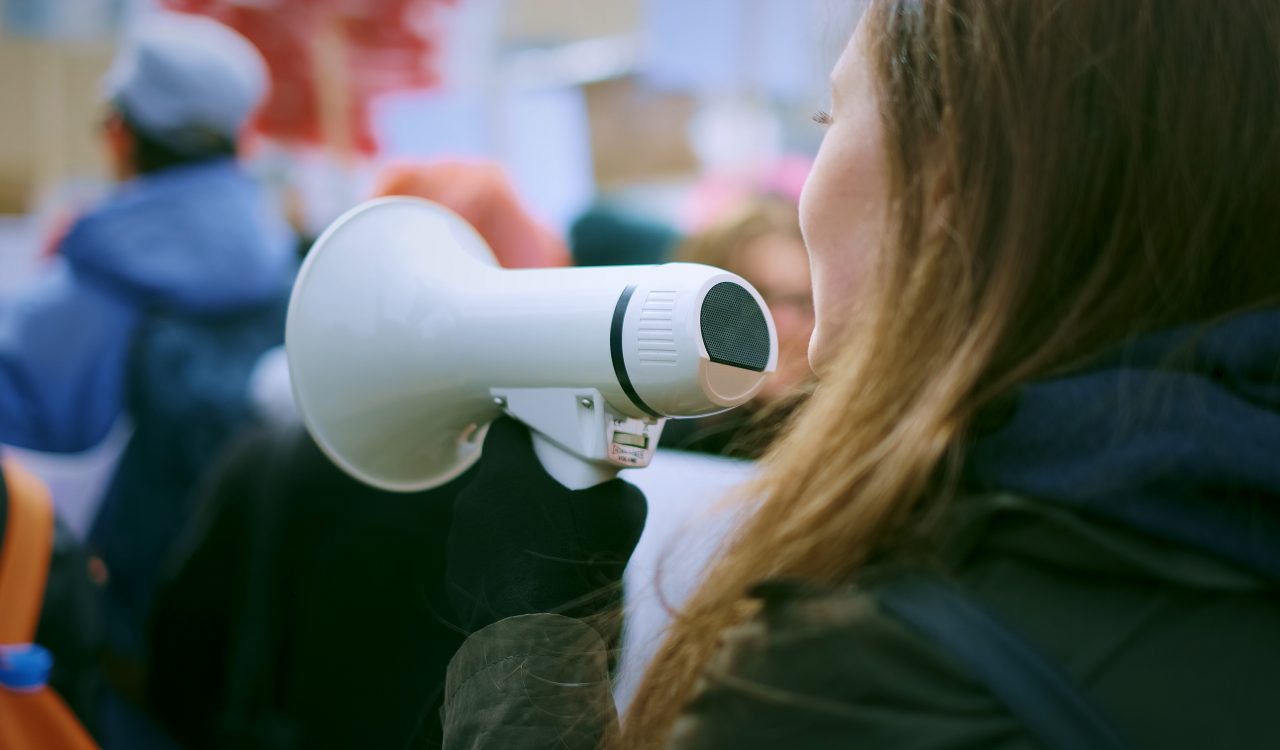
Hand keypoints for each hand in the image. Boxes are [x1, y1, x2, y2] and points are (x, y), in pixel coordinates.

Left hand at [446, 418, 646, 634]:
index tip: (546, 444)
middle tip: (558, 499)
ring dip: (511, 520)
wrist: (544, 636)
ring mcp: (461, 539)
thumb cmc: (579, 568)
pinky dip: (501, 556)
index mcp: (506, 474)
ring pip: (487, 514)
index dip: (528, 432)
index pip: (506, 430)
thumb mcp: (623, 513)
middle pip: (498, 474)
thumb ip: (615, 487)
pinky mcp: (456, 574)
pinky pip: (480, 552)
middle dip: (525, 482)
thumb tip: (614, 486)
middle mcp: (474, 500)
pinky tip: (529, 575)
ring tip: (546, 544)